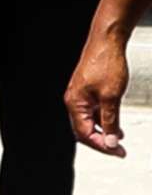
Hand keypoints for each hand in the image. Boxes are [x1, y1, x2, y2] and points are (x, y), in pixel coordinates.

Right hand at [69, 33, 129, 156]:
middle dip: (102, 142)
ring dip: (103, 132)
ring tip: (120, 139)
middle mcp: (74, 100)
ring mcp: (80, 95)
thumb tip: (111, 142)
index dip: (103, 146)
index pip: (85, 134)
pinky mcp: (87, 90)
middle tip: (119, 151)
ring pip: (88, 121)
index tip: (119, 152)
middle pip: (84, 130)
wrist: (107, 42)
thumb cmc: (106, 64)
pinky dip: (103, 120)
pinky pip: (92, 112)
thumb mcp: (112, 97)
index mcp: (75, 103)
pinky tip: (115, 123)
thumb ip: (110, 122)